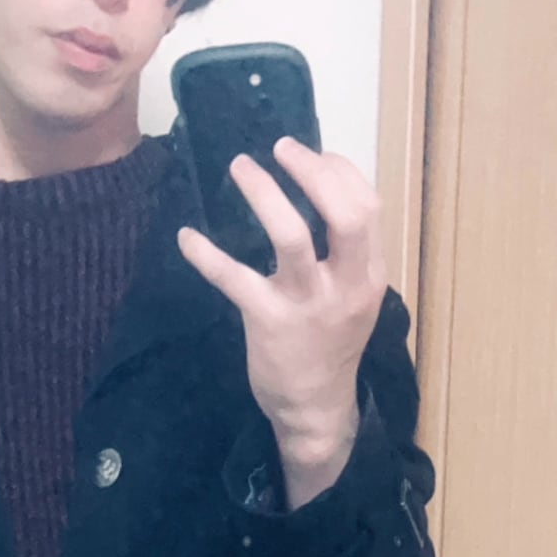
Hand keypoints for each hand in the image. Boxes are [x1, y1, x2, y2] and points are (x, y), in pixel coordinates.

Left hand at [177, 138, 386, 461]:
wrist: (315, 408)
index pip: (368, 206)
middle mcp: (346, 285)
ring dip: (263, 194)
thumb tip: (317, 193)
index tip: (311, 155)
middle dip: (312, 171)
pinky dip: (206, 254)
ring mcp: (308, 304)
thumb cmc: (329, 345)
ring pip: (291, 235)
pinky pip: (234, 278)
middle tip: (280, 148)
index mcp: (369, 274)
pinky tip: (187, 237)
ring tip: (241, 167)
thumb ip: (344, 253)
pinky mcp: (268, 321)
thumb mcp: (354, 298)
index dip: (339, 171)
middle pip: (345, 213)